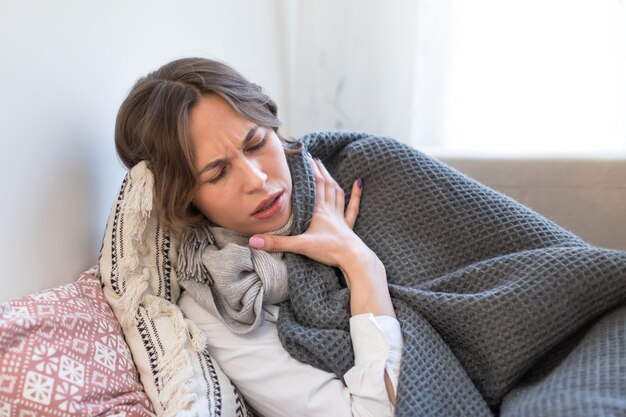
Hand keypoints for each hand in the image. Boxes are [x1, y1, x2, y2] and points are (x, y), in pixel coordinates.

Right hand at [249, 155, 364, 267]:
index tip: (306, 157)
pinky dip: (356, 194)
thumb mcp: (300, 245)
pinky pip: (352, 206)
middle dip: (320, 170)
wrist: (352, 258)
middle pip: (326, 185)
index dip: (311, 170)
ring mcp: (341, 217)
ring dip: (332, 180)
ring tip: (328, 170)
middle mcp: (330, 210)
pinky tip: (359, 183)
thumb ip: (277, 243)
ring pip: (337, 193)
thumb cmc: (328, 249)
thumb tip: (253, 241)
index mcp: (319, 211)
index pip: (315, 185)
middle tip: (315, 159)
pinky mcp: (348, 226)